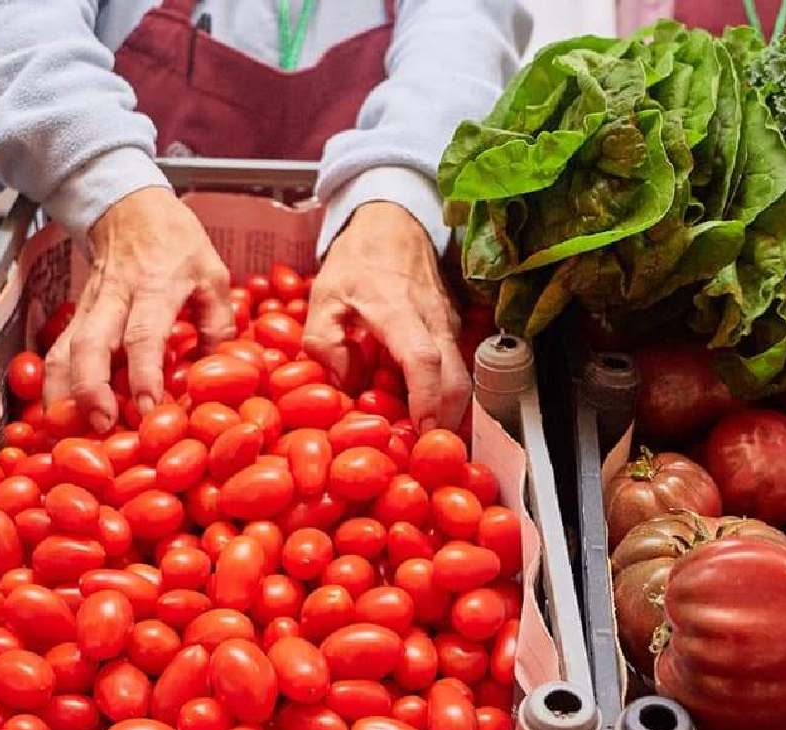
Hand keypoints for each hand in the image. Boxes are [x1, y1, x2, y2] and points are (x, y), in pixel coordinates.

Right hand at [44, 187, 234, 430]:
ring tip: (66, 427)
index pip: (145, 333)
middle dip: (91, 388)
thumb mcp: (212, 272)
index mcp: (155, 286)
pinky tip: (56, 410)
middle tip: (100, 426)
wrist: (129, 205)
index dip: (144, 372)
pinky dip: (54, 380)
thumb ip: (218, 320)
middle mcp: (116, 297)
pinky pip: (61, 348)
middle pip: (92, 344)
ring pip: (67, 348)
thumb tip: (220, 366)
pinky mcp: (78, 312)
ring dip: (64, 390)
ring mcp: (91, 304)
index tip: (148, 406)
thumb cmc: (177, 241)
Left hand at [304, 201, 470, 431]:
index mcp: (397, 310)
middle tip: (424, 452)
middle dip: (446, 420)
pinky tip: (425, 408)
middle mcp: (433, 318)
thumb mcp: (323, 297)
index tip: (420, 431)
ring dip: (448, 411)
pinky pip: (456, 366)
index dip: (426, 400)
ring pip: (462, 376)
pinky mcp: (454, 327)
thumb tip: (344, 388)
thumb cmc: (356, 261)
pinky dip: (446, 393)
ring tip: (423, 435)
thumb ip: (324, 343)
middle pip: (456, 379)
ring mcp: (449, 322)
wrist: (393, 222)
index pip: (422, 359)